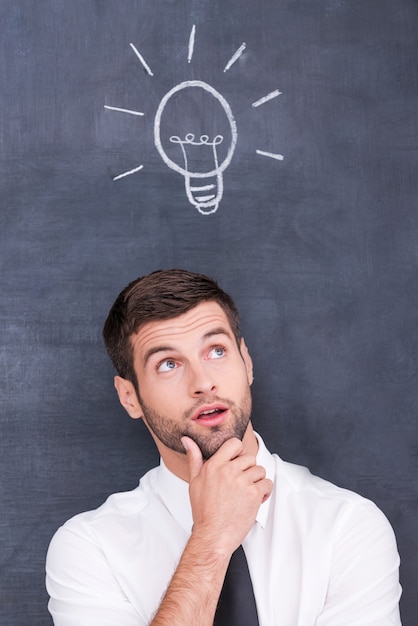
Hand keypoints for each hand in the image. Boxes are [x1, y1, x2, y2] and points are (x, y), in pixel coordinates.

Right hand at [181, 436, 272, 554]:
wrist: (213, 535)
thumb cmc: (204, 512)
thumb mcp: (194, 482)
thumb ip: (194, 458)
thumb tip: (187, 440)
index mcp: (214, 466)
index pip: (234, 443)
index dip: (239, 452)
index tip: (237, 463)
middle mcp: (228, 471)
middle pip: (250, 457)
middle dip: (248, 470)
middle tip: (241, 483)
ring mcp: (242, 482)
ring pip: (260, 470)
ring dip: (257, 481)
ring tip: (247, 492)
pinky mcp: (253, 494)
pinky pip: (267, 484)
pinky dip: (265, 492)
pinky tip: (255, 499)